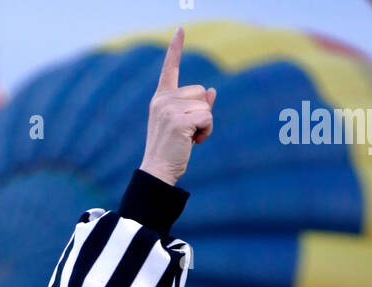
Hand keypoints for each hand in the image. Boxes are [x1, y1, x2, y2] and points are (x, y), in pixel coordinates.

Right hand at [140, 28, 215, 185]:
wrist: (158, 172)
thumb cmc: (171, 151)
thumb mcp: (183, 125)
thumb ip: (197, 107)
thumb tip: (213, 91)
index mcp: (161, 98)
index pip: (169, 69)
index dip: (175, 49)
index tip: (180, 30)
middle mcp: (163, 100)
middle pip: (200, 91)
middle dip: (202, 111)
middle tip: (189, 132)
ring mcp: (169, 109)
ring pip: (205, 104)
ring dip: (205, 123)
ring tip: (190, 138)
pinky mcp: (179, 121)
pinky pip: (207, 117)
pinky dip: (206, 131)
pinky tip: (194, 142)